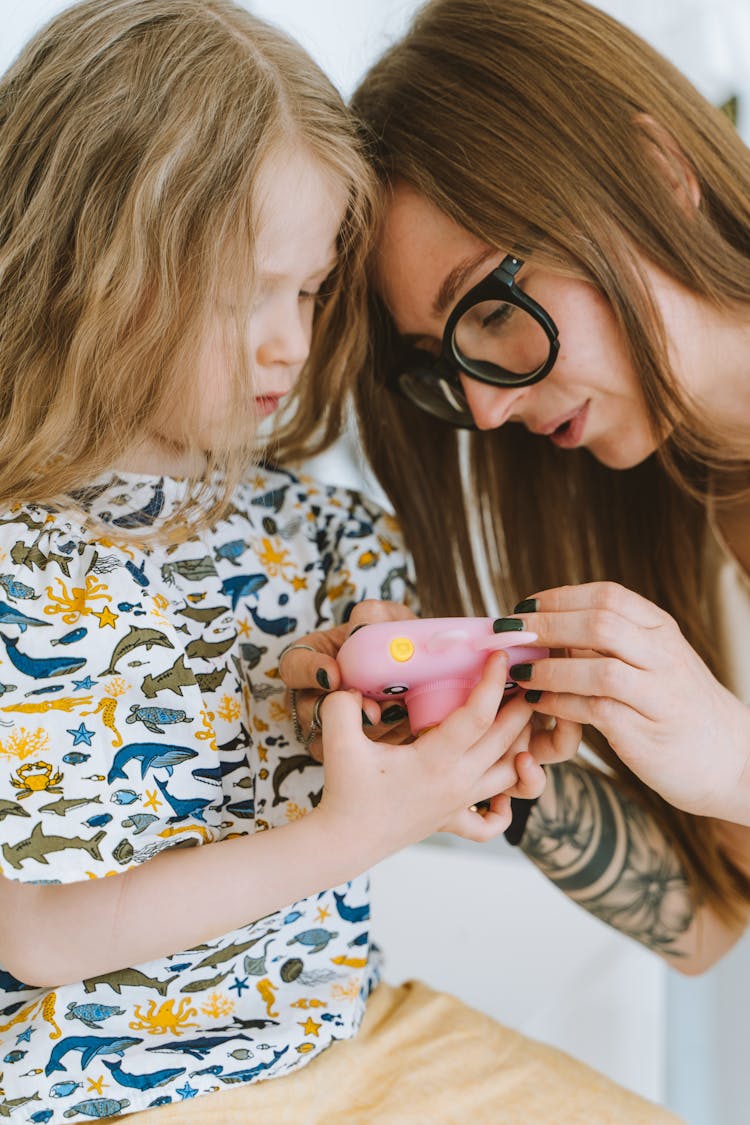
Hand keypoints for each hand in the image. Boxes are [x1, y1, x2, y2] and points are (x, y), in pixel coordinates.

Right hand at [280, 599, 415, 760]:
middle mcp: (313, 696)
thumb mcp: (385, 619)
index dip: (309, 672)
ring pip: (335, 737)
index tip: (334, 675)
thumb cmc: (394, 640)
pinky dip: (386, 746)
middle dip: (341, 713)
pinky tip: (408, 733)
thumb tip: (362, 627)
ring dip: (368, 732)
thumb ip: (372, 616)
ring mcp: (330, 728)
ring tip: (398, 718)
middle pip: (308, 711)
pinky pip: (361, 757)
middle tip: (372, 711)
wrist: (422, 671)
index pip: (293, 667)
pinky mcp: (354, 753)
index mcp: (311, 660)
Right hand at [314, 652, 537, 855]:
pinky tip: (499, 792)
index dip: (493, 683)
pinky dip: (503, 809)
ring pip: (509, 777)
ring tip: (520, 722)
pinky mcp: (451, 821)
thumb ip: (343, 705)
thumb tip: (354, 686)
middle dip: (521, 708)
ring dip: (522, 748)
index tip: (500, 657)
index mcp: (435, 761)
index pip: (477, 716)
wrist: (344, 842)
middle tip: (525, 681)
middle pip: (506, 742)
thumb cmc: (345, 793)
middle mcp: (456, 783)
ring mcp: (457, 804)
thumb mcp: (338, 742)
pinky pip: (489, 823)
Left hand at [502, 582, 749, 821]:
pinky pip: (595, 710)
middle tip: (508, 634)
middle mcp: (663, 655)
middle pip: (600, 623)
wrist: (729, 759)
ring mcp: (658, 693)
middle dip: (545, 625)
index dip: (560, 597)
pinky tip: (536, 703)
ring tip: (517, 673)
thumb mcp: (654, 660)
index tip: (524, 606)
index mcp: (661, 629)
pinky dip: (559, 704)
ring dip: (548, 668)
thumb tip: (550, 622)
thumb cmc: (677, 705)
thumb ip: (613, 641)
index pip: (608, 596)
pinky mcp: (645, 732)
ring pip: (597, 667)